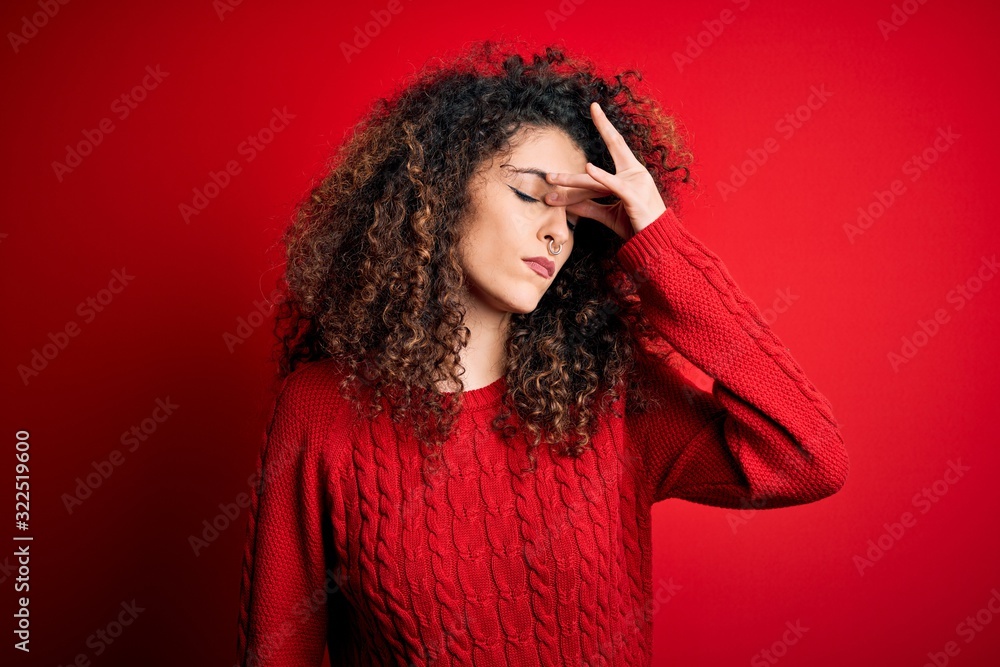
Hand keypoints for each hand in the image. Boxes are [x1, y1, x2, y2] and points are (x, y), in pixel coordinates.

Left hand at [542, 101, 667, 241]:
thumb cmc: (636, 225)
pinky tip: (587, 168)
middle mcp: (635, 173)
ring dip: (572, 182)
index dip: (604, 125)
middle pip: (602, 161)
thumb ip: (589, 207)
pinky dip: (601, 176)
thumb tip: (568, 204)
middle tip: (553, 163)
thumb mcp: (609, 214)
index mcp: (631, 173)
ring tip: (552, 180)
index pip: (615, 144)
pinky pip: (613, 186)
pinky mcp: (633, 198)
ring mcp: (635, 184)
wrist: (657, 242)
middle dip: (581, 155)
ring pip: (597, 181)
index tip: (594, 107)